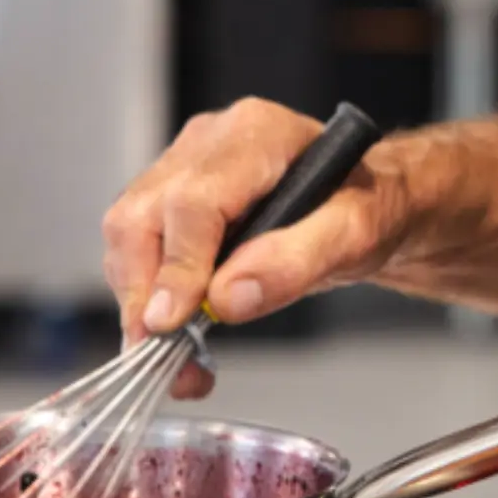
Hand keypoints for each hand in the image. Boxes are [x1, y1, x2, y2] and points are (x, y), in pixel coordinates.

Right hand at [102, 98, 408, 395]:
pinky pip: (137, 252)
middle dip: (144, 293)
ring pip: (127, 238)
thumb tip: (226, 298)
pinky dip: (149, 304)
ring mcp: (183, 169)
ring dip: (140, 307)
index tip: (173, 322)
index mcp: (255, 135)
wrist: (370, 205)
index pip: (192, 202)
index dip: (178, 267)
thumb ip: (295, 262)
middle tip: (164, 356)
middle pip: (140, 217)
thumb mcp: (356, 234)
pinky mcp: (171, 202)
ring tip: (181, 362)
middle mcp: (207, 144)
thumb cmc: (368, 207)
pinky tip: (179, 340)